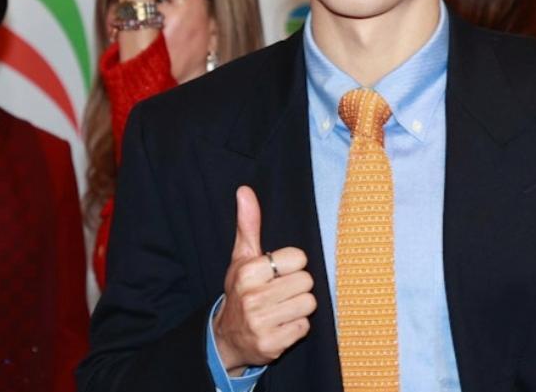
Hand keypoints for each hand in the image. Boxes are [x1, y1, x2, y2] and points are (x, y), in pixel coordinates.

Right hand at [212, 186, 315, 375]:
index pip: (298, 259)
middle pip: (306, 282)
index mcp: (248, 272)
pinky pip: (304, 327)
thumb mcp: (242, 257)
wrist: (227, 336)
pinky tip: (280, 325)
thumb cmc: (241, 290)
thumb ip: (248, 224)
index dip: (292, 265)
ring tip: (280, 308)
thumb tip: (244, 190)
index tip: (277, 272)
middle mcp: (252, 297)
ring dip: (298, 307)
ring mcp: (261, 323)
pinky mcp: (271, 345)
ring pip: (308, 304)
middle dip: (296, 287)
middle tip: (279, 293)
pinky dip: (296, 327)